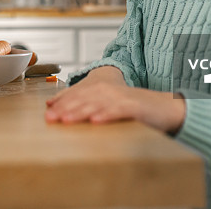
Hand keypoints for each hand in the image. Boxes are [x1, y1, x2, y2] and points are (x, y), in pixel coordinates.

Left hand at [45, 66, 185, 133]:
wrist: (163, 108)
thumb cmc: (134, 109)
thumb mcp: (108, 105)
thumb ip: (87, 105)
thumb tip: (59, 109)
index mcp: (101, 89)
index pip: (76, 94)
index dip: (60, 102)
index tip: (46, 111)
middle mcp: (108, 90)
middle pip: (82, 98)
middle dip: (64, 108)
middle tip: (50, 118)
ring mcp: (120, 97)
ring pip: (96, 104)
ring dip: (80, 112)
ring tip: (66, 120)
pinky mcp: (133, 107)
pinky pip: (117, 111)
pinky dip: (106, 115)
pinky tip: (96, 122)